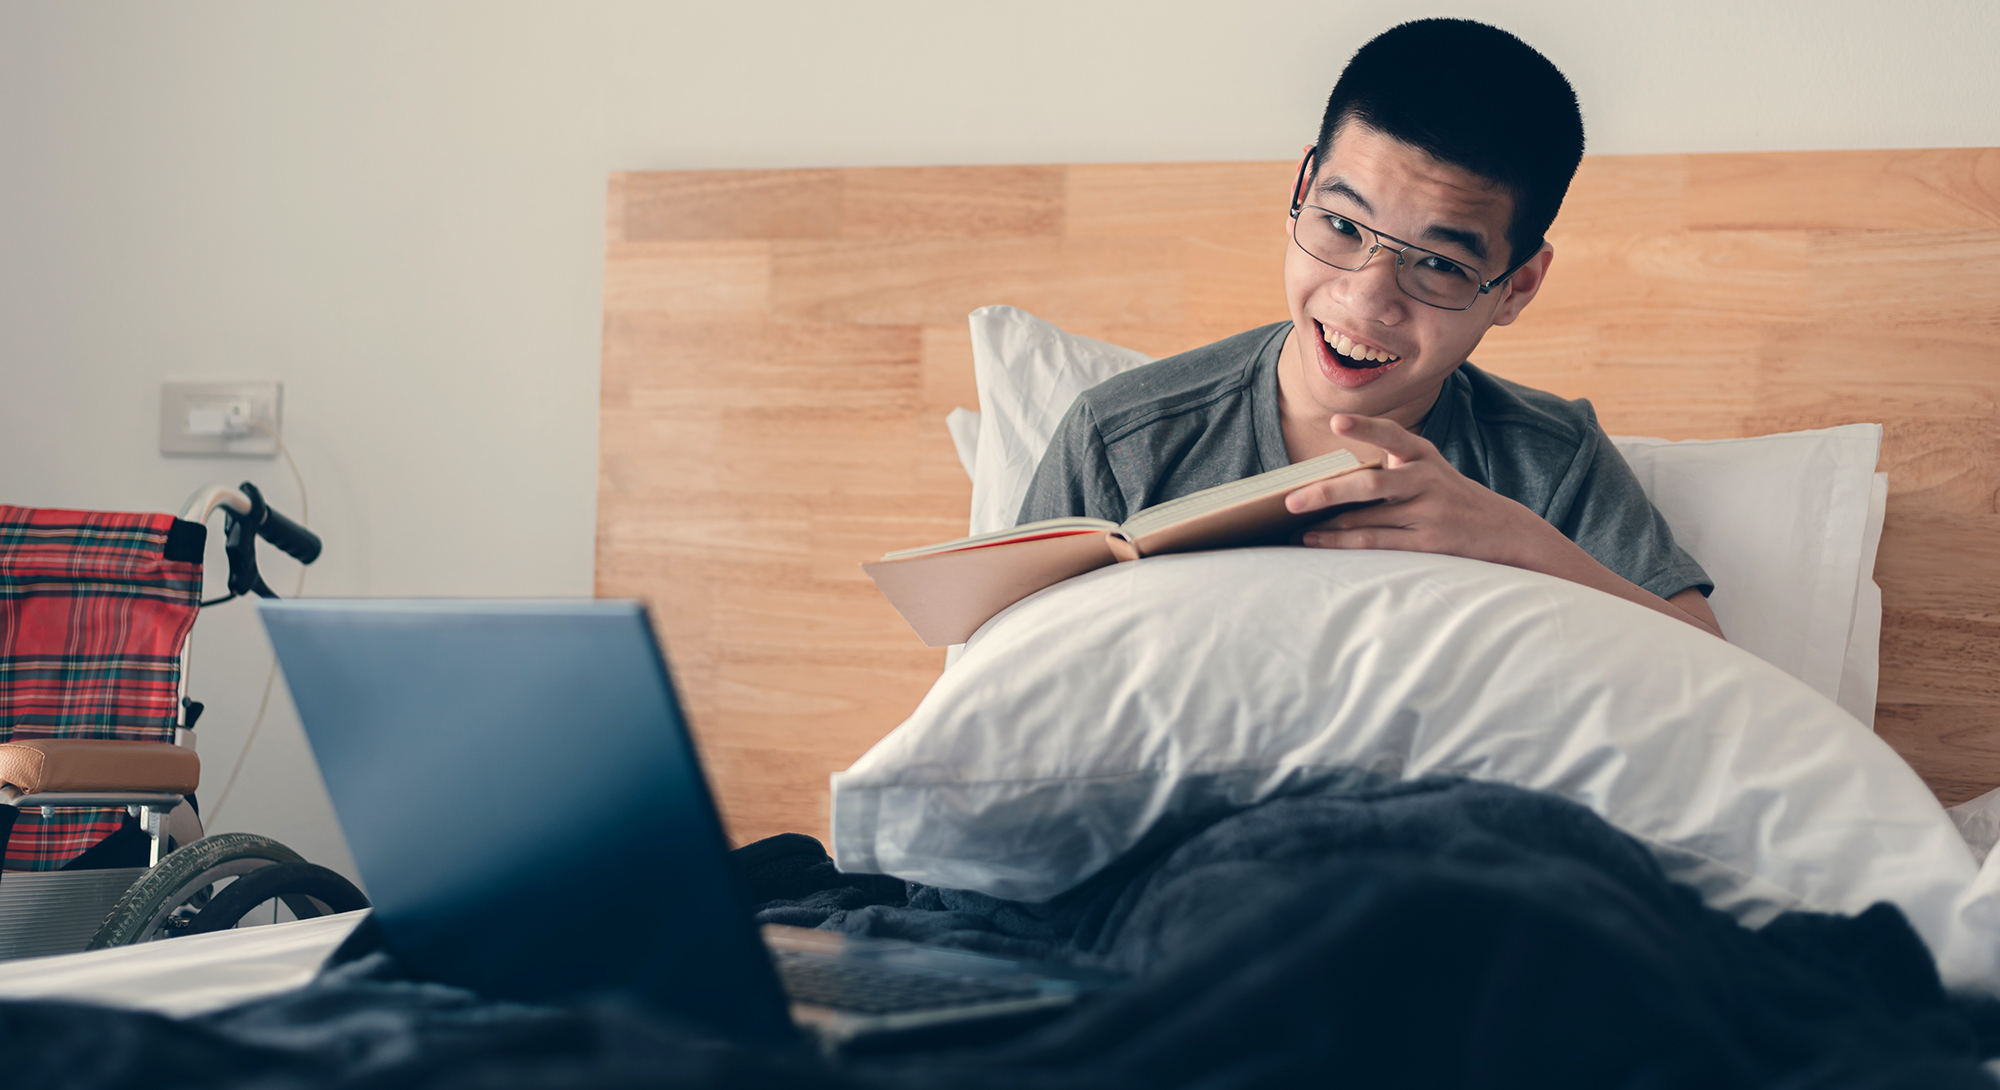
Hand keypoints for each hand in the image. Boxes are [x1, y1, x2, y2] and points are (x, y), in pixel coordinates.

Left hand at [1284, 414, 1560, 567]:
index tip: (1337, 422)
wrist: (1504, 530)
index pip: (1392, 436)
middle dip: (1327, 492)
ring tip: (1292, 524)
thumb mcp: (1428, 470)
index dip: (1365, 428)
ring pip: (1368, 518)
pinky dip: (1342, 542)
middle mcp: (1426, 479)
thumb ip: (1389, 468)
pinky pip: (1376, 542)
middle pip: (1370, 484)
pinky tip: (1317, 540)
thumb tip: (1328, 482)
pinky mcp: (1429, 543)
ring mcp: (1428, 513)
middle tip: (1290, 499)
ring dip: (1327, 523)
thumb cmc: (1449, 496)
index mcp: (1423, 454)